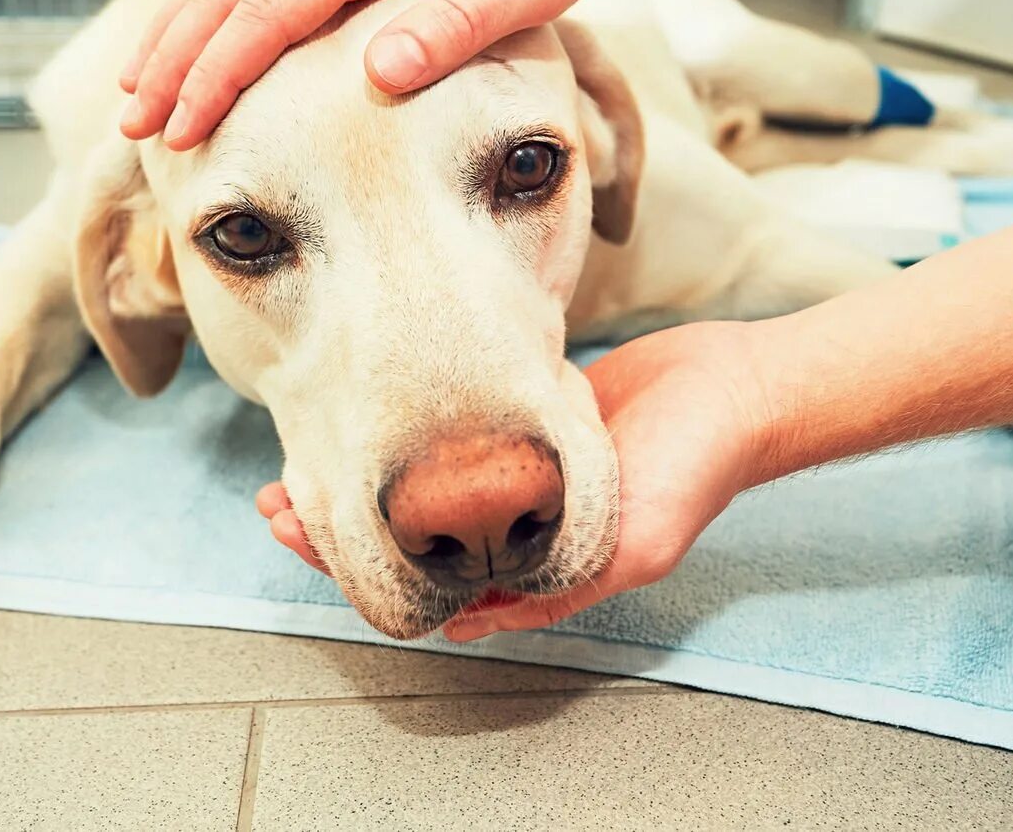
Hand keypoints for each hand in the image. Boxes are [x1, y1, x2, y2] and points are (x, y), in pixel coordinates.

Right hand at [119, 0, 623, 148]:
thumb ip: (453, 30)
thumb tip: (377, 75)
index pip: (268, 9)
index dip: (217, 74)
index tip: (183, 130)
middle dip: (171, 59)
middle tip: (132, 127)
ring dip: (173, 29)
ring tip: (136, 93)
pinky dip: (202, 1)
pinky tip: (182, 40)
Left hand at [256, 321, 782, 641]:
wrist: (734, 389)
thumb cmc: (692, 469)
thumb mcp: (632, 546)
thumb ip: (556, 589)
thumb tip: (466, 624)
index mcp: (534, 564)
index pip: (426, 579)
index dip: (356, 563)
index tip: (300, 532)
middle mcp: (516, 524)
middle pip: (406, 535)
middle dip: (338, 522)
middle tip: (279, 501)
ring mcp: (514, 474)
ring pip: (415, 487)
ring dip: (360, 480)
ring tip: (302, 464)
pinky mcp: (520, 423)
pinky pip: (447, 439)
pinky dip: (401, 438)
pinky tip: (363, 422)